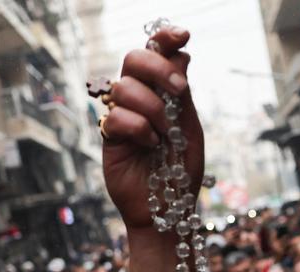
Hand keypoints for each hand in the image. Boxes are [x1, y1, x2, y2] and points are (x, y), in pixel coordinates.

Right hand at [101, 26, 204, 231]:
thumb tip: (182, 54)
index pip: (157, 54)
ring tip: (164, 135)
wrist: (169, 208)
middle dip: (157, 68)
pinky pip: (117, 117)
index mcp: (161, 92)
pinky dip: (139, 130)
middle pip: (133, 59)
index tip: (182, 35)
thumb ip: (182, 94)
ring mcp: (122, 115)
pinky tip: (149, 146)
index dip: (165, 38)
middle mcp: (139, 98)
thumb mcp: (190, 128)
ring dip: (152, 109)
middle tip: (179, 89)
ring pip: (125, 87)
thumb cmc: (180, 171)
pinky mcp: (109, 136)